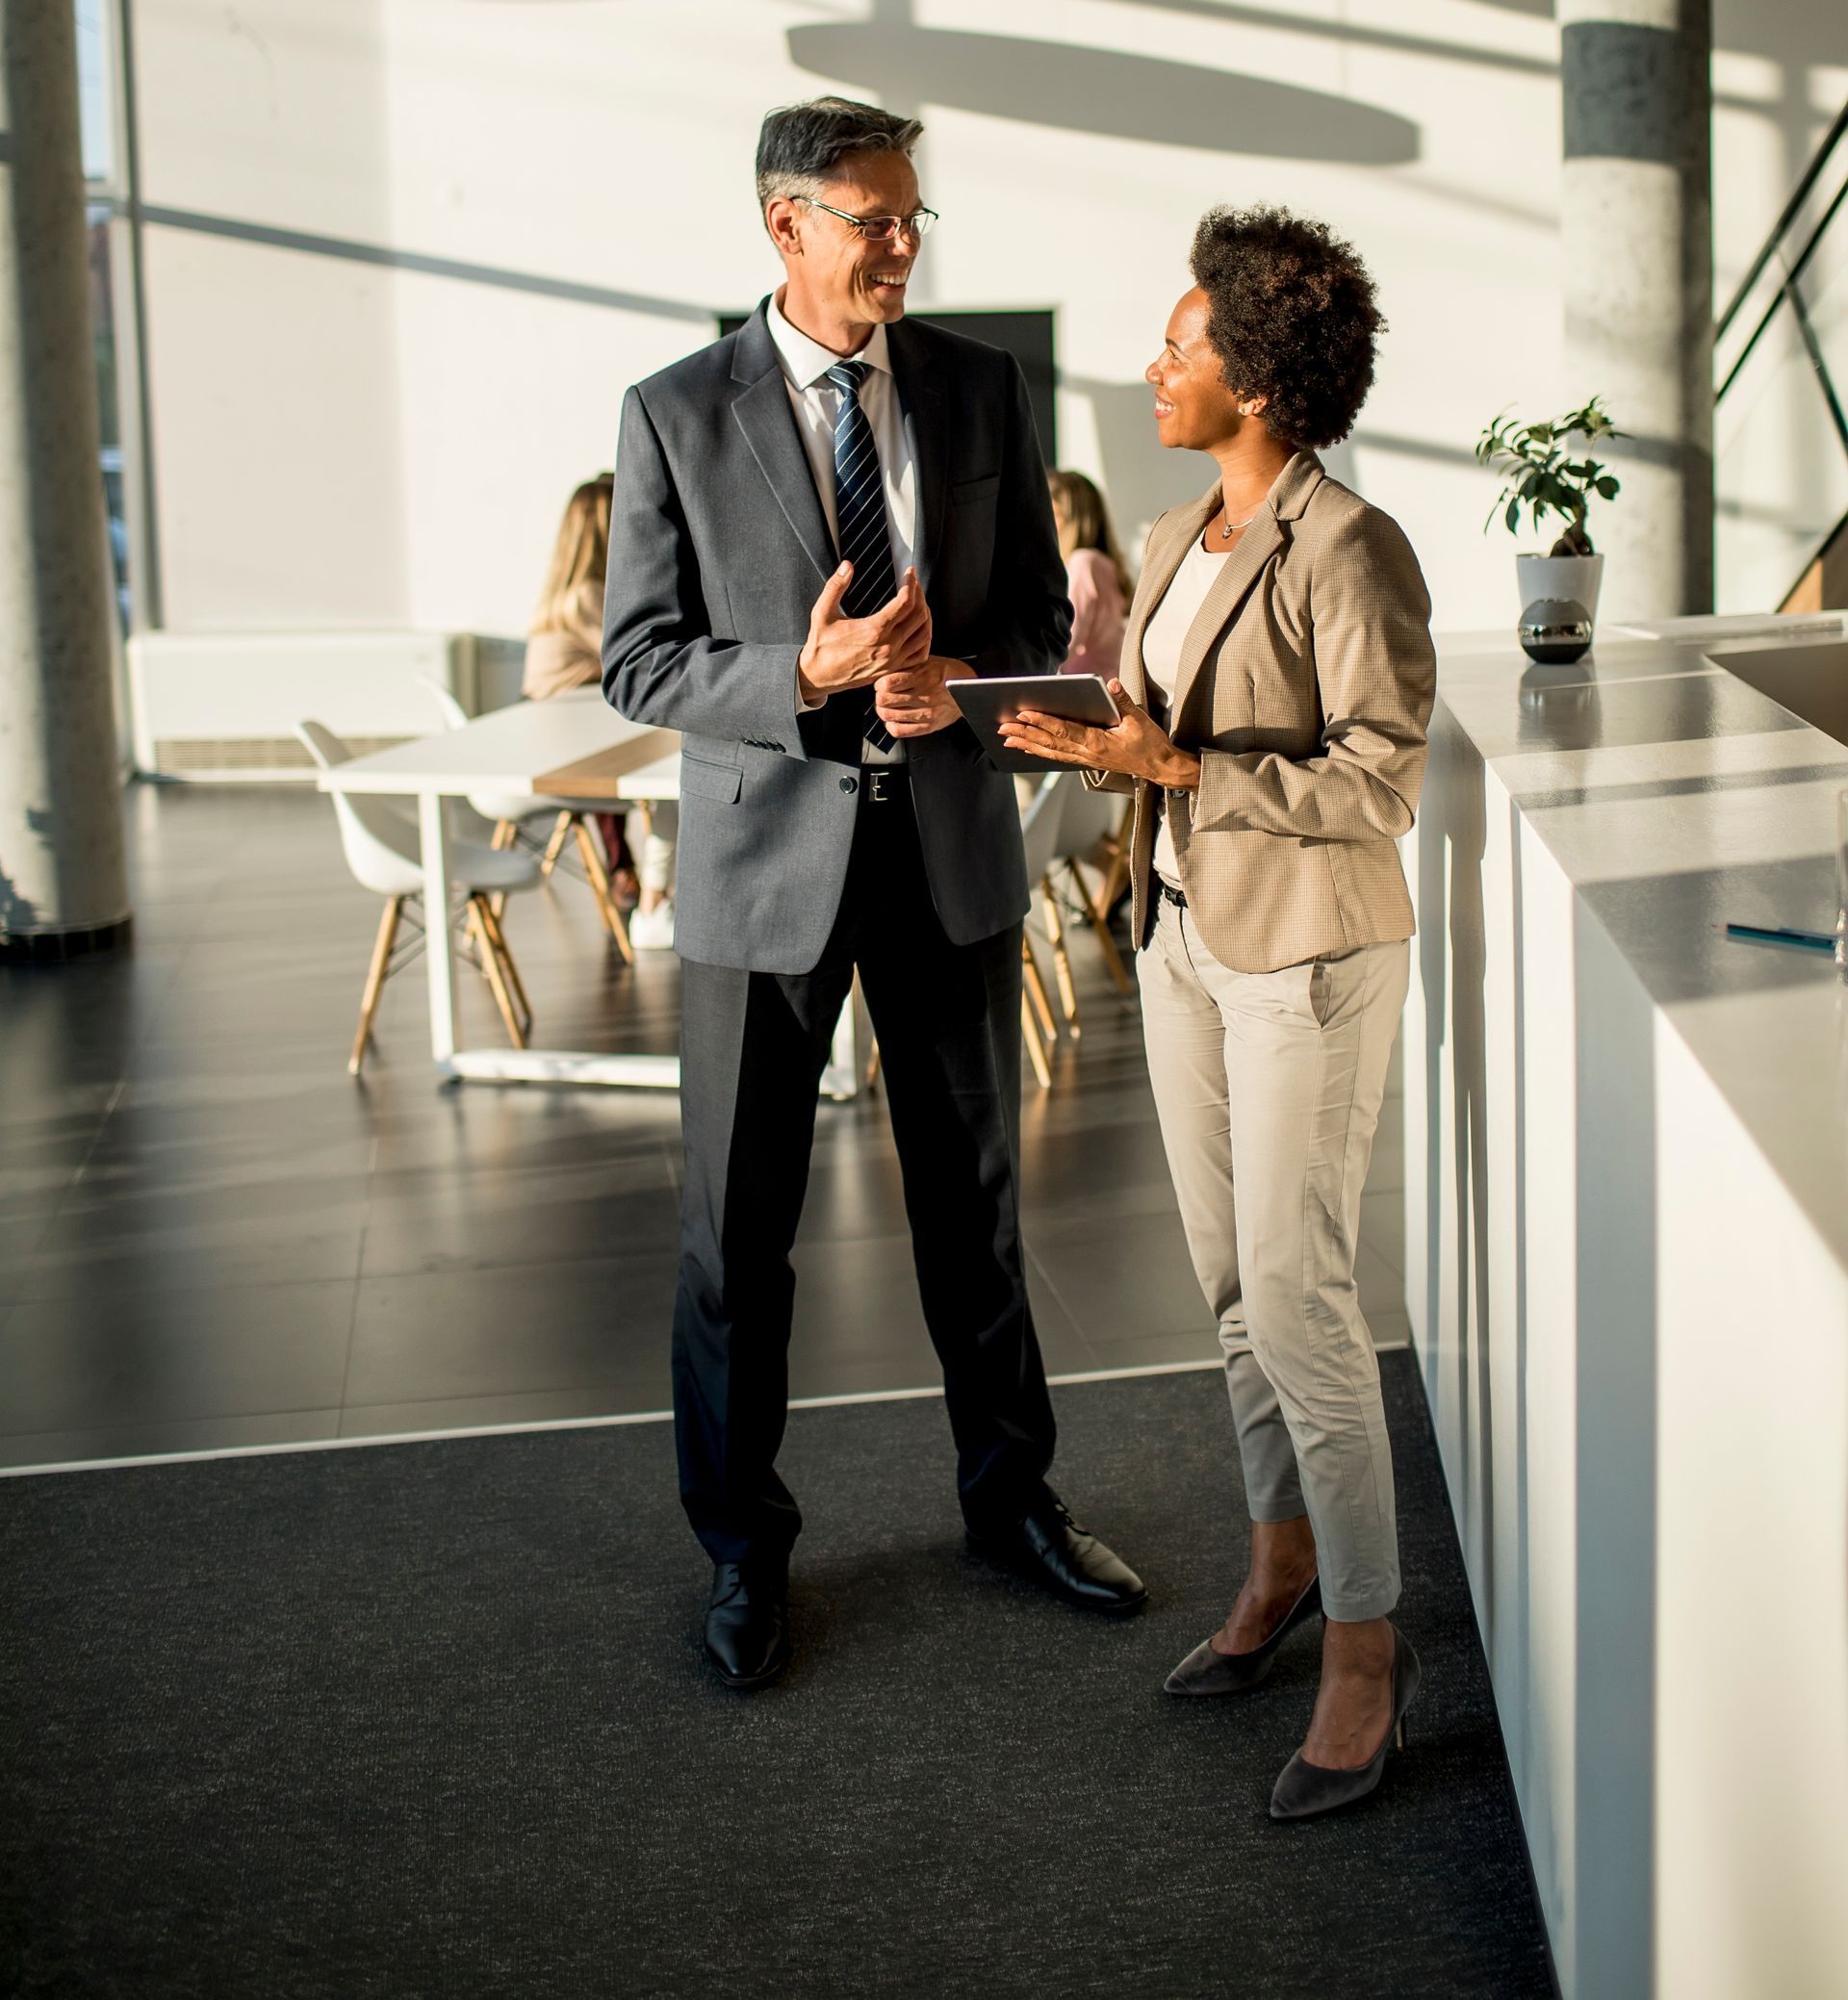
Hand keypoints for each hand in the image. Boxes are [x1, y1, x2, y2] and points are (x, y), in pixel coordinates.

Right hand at [798, 563, 930, 701]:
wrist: (819, 676)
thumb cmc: (820, 646)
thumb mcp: (822, 613)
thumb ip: (835, 586)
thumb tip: (846, 566)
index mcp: (873, 630)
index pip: (904, 602)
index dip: (910, 583)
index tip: (909, 573)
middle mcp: (887, 646)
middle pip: (919, 615)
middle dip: (919, 595)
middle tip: (914, 584)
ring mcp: (893, 660)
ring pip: (923, 634)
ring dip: (925, 615)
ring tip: (918, 602)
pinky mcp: (893, 670)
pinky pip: (920, 654)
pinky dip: (924, 638)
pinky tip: (919, 627)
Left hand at [873, 656, 974, 738]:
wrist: (968, 690)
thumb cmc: (946, 673)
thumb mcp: (927, 662)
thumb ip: (906, 667)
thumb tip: (883, 673)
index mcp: (923, 676)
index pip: (888, 684)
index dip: (879, 684)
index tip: (881, 684)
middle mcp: (924, 695)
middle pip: (885, 701)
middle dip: (880, 697)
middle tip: (883, 696)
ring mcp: (926, 713)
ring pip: (889, 716)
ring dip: (883, 711)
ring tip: (887, 707)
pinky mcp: (929, 726)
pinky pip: (900, 731)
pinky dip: (891, 726)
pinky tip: (894, 720)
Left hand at [996, 679, 1200, 787]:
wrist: (1159, 767)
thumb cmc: (1149, 744)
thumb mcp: (1139, 719)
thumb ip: (1122, 700)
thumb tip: (1110, 683)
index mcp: (1098, 743)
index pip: (1065, 730)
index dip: (1043, 722)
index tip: (1025, 714)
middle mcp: (1088, 753)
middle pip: (1050, 743)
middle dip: (1025, 735)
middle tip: (1003, 728)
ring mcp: (1086, 759)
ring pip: (1051, 752)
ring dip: (1028, 745)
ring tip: (1007, 740)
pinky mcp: (1087, 761)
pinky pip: (1059, 756)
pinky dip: (1041, 751)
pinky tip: (1028, 747)